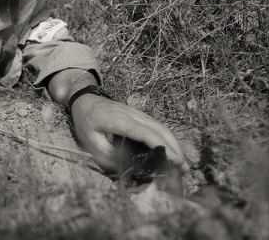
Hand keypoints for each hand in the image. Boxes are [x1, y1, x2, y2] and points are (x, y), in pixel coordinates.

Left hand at [71, 95, 187, 172]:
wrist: (84, 100)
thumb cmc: (85, 122)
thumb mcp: (90, 142)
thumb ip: (109, 155)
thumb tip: (129, 168)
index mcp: (118, 120)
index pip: (144, 132)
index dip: (161, 145)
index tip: (174, 159)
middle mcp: (132, 114)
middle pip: (158, 128)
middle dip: (174, 147)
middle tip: (184, 167)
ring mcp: (137, 112)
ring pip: (160, 126)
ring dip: (173, 142)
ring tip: (182, 161)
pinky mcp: (139, 115)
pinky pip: (156, 125)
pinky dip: (166, 137)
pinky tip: (171, 149)